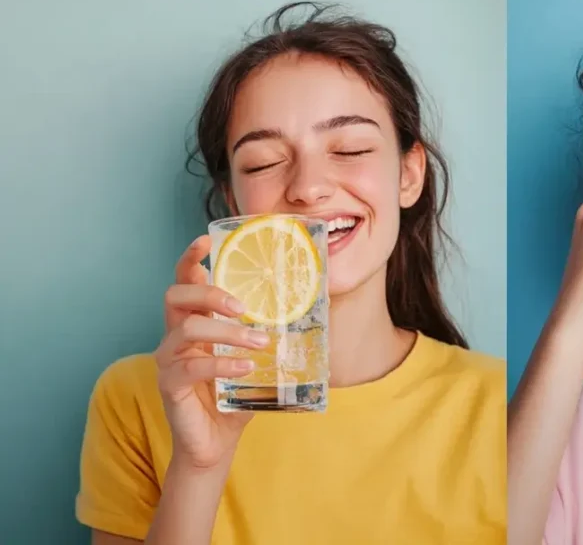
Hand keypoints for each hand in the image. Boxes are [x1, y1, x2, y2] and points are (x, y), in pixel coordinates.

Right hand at [154, 235, 265, 469]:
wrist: (216, 442)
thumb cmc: (234, 397)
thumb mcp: (256, 360)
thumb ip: (270, 336)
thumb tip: (313, 316)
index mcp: (194, 323)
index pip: (184, 281)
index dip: (191, 258)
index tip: (208, 242)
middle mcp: (175, 336)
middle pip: (176, 295)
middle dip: (211, 293)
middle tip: (244, 308)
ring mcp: (167, 360)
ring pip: (187, 329)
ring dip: (227, 332)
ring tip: (259, 342)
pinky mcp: (169, 386)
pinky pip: (190, 366)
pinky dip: (221, 363)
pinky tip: (246, 366)